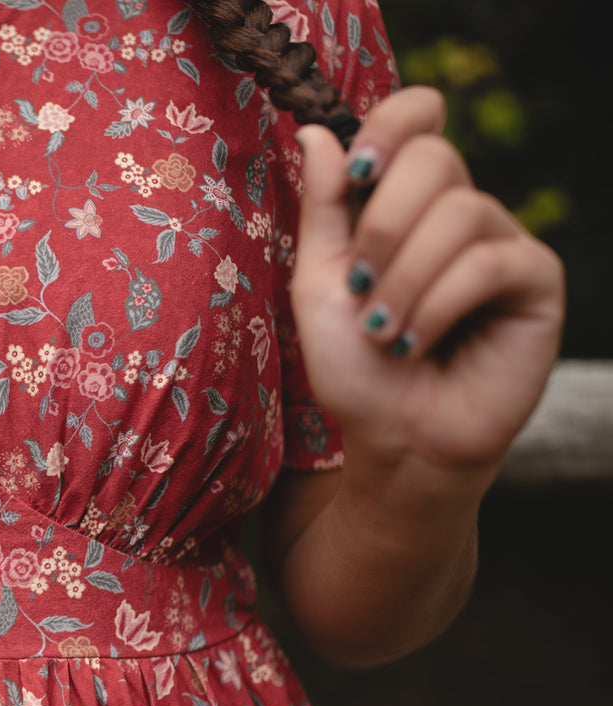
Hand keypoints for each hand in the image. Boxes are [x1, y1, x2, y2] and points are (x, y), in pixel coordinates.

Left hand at [289, 86, 564, 492]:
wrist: (395, 439)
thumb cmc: (356, 368)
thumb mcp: (318, 283)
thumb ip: (322, 209)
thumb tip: (317, 131)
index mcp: (406, 203)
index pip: (420, 117)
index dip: (392, 122)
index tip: (357, 171)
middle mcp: (459, 213)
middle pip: (435, 156)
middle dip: (382, 224)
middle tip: (359, 284)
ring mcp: (503, 243)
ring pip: (460, 212)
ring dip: (404, 278)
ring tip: (384, 332)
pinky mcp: (537, 282)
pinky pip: (490, 262)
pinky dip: (438, 303)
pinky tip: (416, 342)